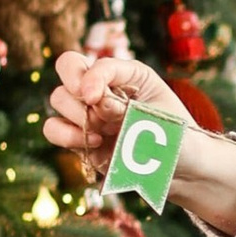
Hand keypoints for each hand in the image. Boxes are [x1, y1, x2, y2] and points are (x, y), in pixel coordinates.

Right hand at [42, 49, 235, 235]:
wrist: (182, 173)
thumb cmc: (178, 140)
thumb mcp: (160, 120)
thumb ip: (128, 110)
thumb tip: (95, 103)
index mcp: (129, 74)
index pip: (100, 63)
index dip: (93, 77)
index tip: (95, 97)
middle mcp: (106, 88)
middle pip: (68, 66)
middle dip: (75, 86)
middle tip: (91, 106)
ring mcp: (90, 112)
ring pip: (59, 98)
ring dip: (75, 114)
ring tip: (100, 135)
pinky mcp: (80, 138)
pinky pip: (53, 128)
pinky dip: (64, 135)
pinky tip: (92, 144)